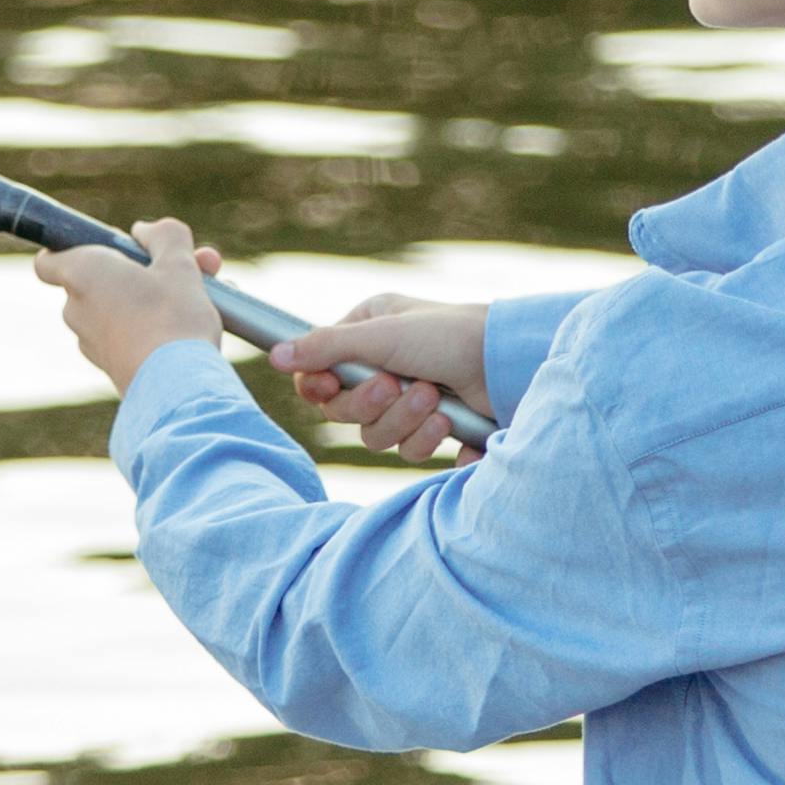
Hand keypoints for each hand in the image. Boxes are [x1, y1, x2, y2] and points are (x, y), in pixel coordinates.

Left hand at [37, 217, 230, 387]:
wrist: (176, 386)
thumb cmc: (173, 318)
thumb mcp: (179, 262)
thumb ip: (163, 235)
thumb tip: (144, 231)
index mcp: (81, 273)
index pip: (49, 259)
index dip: (76, 249)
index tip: (112, 247)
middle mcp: (76, 308)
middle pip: (97, 280)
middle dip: (139, 270)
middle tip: (181, 265)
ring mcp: (89, 341)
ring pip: (117, 308)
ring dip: (152, 296)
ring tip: (200, 295)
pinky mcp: (108, 365)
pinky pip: (126, 334)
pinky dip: (150, 326)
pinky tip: (190, 326)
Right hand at [267, 289, 491, 461]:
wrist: (510, 365)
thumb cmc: (449, 335)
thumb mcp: (382, 334)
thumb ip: (325, 347)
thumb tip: (274, 356)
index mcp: (366, 334)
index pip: (319, 375)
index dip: (321, 389)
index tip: (330, 388)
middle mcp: (383, 365)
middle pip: (344, 412)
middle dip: (374, 405)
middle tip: (398, 385)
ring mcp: (409, 398)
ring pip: (375, 436)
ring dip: (405, 421)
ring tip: (436, 399)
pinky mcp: (433, 427)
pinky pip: (408, 450)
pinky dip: (427, 439)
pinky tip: (450, 420)